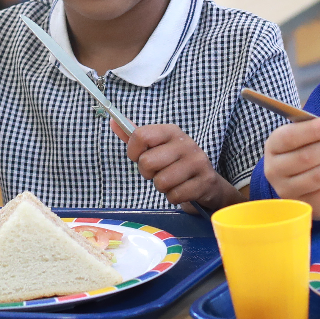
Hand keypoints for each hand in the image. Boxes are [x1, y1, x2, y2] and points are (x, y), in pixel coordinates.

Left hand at [113, 121, 237, 210]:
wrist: (207, 182)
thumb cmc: (174, 163)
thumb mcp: (156, 147)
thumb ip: (134, 137)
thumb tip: (113, 121)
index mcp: (171, 131)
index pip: (140, 136)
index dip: (133, 152)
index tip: (138, 157)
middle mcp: (186, 143)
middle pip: (147, 162)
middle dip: (148, 173)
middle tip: (158, 172)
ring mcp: (197, 161)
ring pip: (161, 182)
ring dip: (162, 187)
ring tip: (171, 181)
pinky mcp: (204, 181)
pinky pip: (175, 195)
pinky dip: (174, 197)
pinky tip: (182, 190)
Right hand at [261, 113, 319, 219]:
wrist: (304, 183)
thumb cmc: (307, 150)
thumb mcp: (311, 134)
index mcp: (274, 146)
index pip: (289, 137)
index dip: (313, 131)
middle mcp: (275, 170)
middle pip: (306, 158)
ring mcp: (289, 190)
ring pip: (319, 176)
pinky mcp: (307, 204)